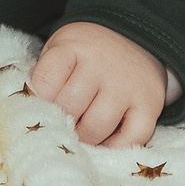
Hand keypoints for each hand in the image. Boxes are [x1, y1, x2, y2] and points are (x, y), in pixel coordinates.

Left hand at [29, 21, 175, 147]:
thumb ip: (45, 77)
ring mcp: (128, 86)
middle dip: (60, 122)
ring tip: (80, 132)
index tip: (39, 106)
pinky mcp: (150, 105)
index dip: (37, 101)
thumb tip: (34, 112)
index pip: (45, 82)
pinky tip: (106, 140)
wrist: (135, 38)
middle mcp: (102, 65)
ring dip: (84, 138)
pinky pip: (131, 139)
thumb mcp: (60, 49)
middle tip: (60, 123)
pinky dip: (115, 147)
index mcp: (74, 47)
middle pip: (69, 108)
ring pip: (96, 128)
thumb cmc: (86, 53)